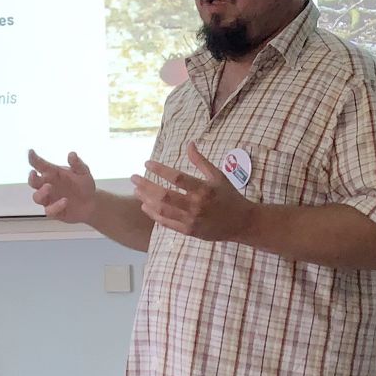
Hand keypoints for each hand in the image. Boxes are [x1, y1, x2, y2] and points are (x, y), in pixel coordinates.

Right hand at [28, 149, 96, 224]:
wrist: (91, 203)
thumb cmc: (84, 185)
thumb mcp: (83, 172)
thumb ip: (77, 164)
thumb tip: (71, 154)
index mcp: (52, 173)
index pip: (39, 165)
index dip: (33, 158)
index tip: (31, 152)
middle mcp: (48, 185)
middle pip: (33, 182)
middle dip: (31, 178)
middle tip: (34, 174)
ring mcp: (49, 199)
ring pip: (37, 197)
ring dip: (41, 192)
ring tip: (49, 187)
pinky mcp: (53, 211)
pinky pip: (50, 210)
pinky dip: (56, 206)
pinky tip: (65, 201)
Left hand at [131, 144, 256, 241]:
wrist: (241, 223)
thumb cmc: (229, 196)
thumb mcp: (218, 175)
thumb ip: (201, 161)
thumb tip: (189, 144)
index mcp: (204, 189)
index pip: (177, 178)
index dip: (160, 170)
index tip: (147, 163)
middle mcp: (196, 205)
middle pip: (164, 195)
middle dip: (146, 185)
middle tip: (133, 177)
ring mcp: (191, 220)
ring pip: (162, 210)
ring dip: (146, 199)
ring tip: (136, 190)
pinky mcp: (188, 231)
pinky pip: (166, 223)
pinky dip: (153, 214)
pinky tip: (145, 206)